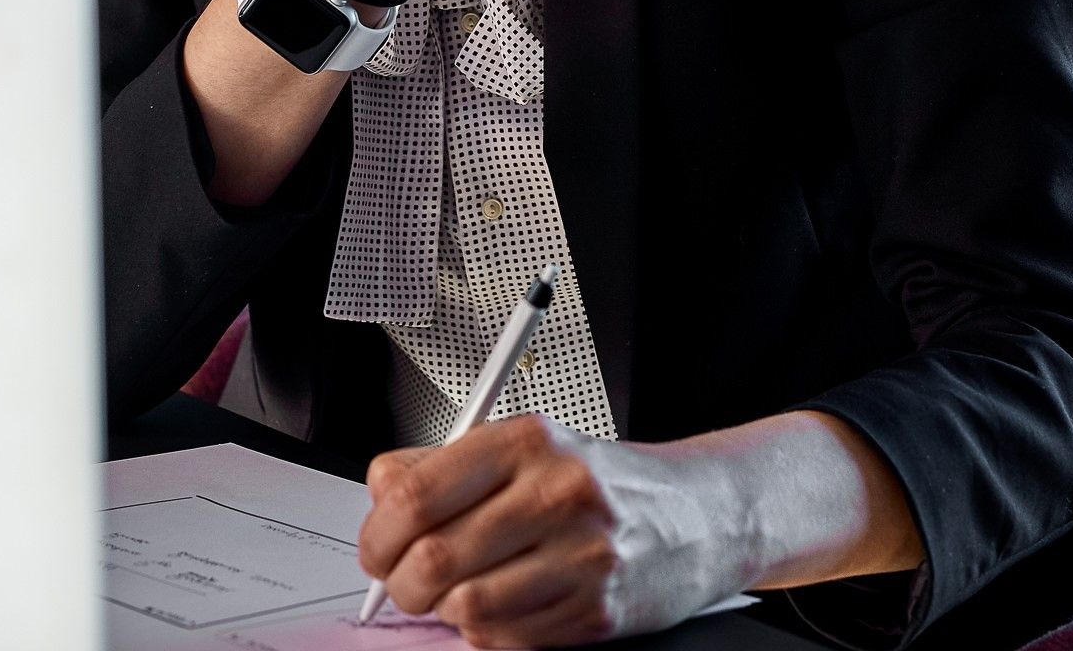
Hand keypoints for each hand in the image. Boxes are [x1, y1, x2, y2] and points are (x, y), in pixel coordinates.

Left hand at [356, 414, 746, 647]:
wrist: (697, 516)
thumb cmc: (599, 483)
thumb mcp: (525, 448)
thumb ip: (444, 464)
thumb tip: (379, 492)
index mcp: (527, 441)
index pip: (417, 493)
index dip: (378, 532)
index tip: (375, 547)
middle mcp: (557, 493)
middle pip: (434, 558)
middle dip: (400, 584)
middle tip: (402, 583)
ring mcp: (582, 556)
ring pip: (467, 607)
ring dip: (444, 611)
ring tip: (455, 594)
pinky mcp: (596, 611)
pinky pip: (508, 638)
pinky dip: (487, 632)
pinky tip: (502, 606)